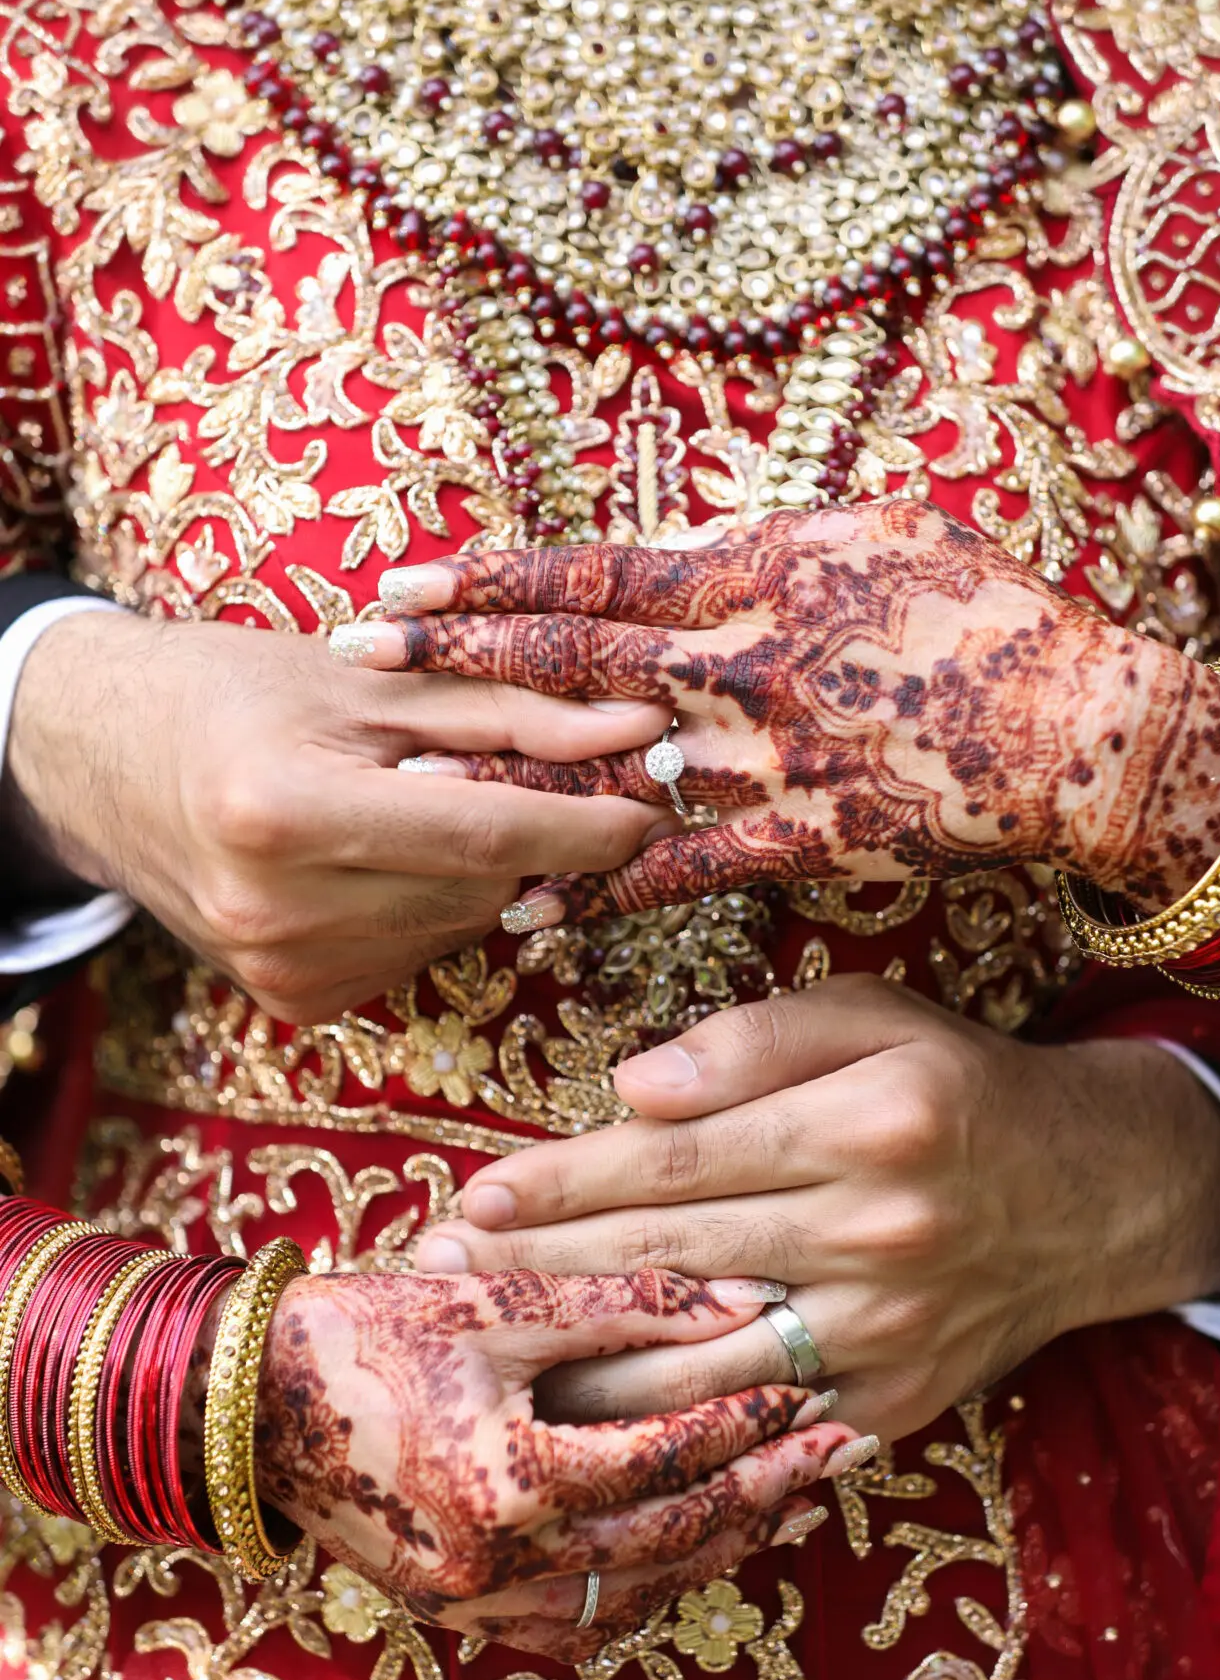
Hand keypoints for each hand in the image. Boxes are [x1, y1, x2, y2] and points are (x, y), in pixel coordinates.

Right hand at [7, 607, 672, 1019]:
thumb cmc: (235, 691)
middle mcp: (275, 908)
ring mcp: (282, 969)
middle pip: (482, 884)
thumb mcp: (371, 677)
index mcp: (282, 807)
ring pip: (461, 926)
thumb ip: (512, 709)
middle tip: (549, 777)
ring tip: (430, 803)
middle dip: (536, 833)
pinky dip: (432, 906)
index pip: (485, 830)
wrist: (108, 762)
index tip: (652, 799)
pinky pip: (418, 955)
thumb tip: (639, 731)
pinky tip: (385, 857)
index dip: (586, 819)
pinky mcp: (295, 1002)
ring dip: (482, 870)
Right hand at [254, 1268, 851, 1660]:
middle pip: (672, 1545)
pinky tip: (687, 1550)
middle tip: (842, 1451)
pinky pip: (579, 1623)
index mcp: (512, 1483)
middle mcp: (501, 1566)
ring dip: (718, 1548)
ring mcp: (477, 1603)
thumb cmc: (361, 1333)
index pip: (668, 1461)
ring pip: (636, 1595)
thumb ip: (621, 1301)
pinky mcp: (460, 1612)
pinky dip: (644, 1585)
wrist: (242, 1406)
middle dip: (765, 1494)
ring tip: (789, 1500)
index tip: (815, 1391)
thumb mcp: (492, 1302)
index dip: (749, 1424)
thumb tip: (740, 1301)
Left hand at [353, 501, 1219, 926]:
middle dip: (457, 661)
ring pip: (605, 768)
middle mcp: (741, 662)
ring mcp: (763, 755)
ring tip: (401, 789)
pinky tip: (525, 903)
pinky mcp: (796, 838)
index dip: (491, 580)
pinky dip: (598, 886)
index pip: (592, 573)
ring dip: (500, 777)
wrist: (1076, 725)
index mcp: (755, 576)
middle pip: (571, 661)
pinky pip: (676, 868)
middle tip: (355, 660)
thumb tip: (673, 541)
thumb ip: (759, 539)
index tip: (403, 582)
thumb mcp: (869, 532)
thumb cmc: (979, 611)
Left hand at [413, 978, 1219, 1444]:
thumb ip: (755, 1040)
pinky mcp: (892, 1405)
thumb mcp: (877, 1018)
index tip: (476, 1193)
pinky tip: (595, 1440)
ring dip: (582, 1368)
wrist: (1089, 1195)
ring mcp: (885, 1335)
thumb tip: (634, 1086)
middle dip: (543, 1271)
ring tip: (484, 1366)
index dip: (567, 1181)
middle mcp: (875, 1236)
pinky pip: (765, 1431)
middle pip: (672, 1259)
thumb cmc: (957, 1087)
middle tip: (439, 1279)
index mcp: (866, 1125)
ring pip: (703, 1365)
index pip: (680, 1158)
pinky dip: (678, 1439)